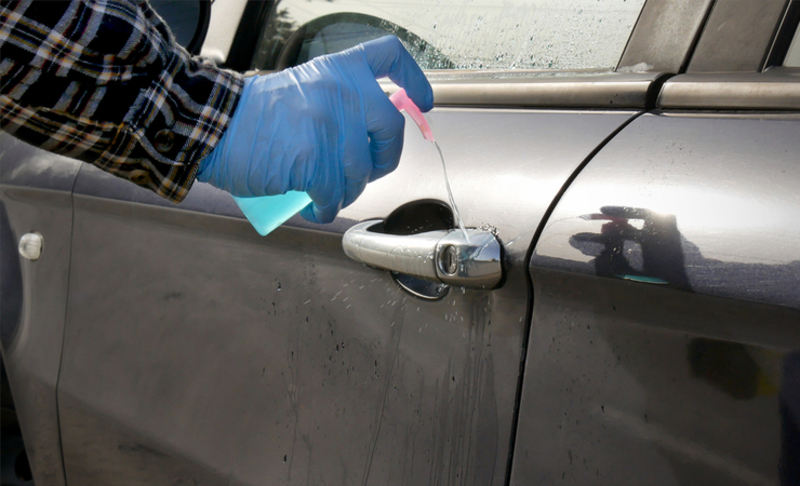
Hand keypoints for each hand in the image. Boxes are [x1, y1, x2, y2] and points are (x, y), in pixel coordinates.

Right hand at [196, 36, 432, 222]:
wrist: (214, 125)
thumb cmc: (253, 114)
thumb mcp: (304, 88)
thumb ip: (339, 99)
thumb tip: (367, 133)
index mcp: (339, 69)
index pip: (390, 57)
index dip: (414, 80)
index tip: (422, 102)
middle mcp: (341, 91)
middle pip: (391, 129)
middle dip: (385, 158)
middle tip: (368, 171)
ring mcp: (329, 126)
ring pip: (362, 171)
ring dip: (349, 190)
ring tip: (327, 192)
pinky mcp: (314, 161)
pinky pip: (335, 195)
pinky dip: (326, 208)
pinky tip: (314, 205)